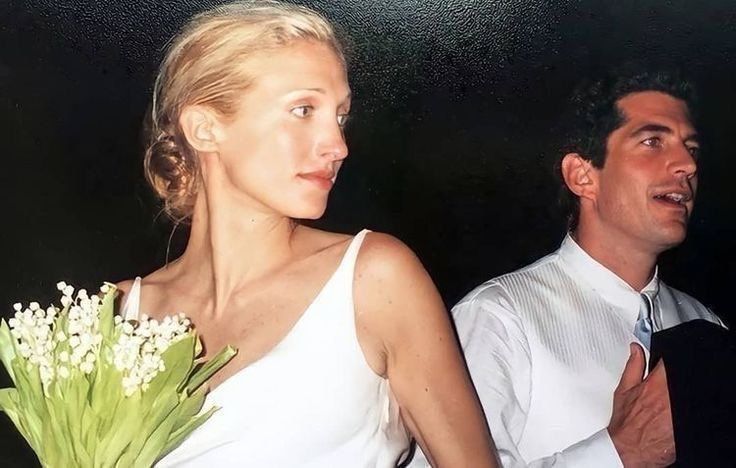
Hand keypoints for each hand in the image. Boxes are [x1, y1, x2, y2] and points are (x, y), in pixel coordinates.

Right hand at [608, 343, 674, 467]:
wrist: (630, 449)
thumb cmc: (626, 423)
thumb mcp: (624, 390)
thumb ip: (633, 366)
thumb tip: (636, 349)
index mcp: (656, 384)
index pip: (670, 363)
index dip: (669, 358)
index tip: (665, 361)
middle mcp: (670, 396)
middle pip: (681, 378)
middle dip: (672, 378)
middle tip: (663, 384)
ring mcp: (680, 411)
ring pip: (685, 392)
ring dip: (676, 393)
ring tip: (665, 401)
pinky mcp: (684, 424)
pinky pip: (689, 409)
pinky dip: (680, 407)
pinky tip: (669, 413)